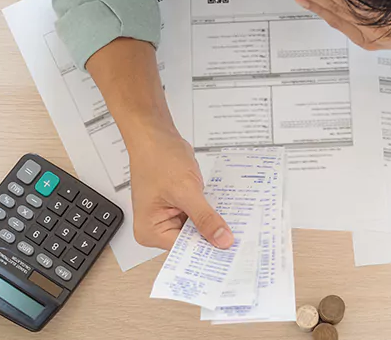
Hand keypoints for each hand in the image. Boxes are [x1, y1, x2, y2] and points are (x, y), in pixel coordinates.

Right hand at [128, 132, 233, 249]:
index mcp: (150, 231)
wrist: (156, 135)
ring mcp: (169, 217)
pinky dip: (212, 213)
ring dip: (214, 224)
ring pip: (198, 229)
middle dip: (212, 238)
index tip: (231, 255)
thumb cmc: (157, 158)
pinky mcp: (180, 207)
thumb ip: (205, 217)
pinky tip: (227, 211)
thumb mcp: (185, 190)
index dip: (207, 251)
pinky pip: (200, 216)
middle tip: (239, 241)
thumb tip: (222, 239)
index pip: (184, 251)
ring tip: (236, 225)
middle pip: (192, 242)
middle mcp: (157, 228)